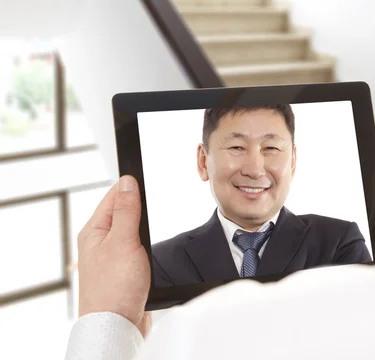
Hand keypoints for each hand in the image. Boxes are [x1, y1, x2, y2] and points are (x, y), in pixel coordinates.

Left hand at [77, 175, 151, 336]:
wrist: (117, 326)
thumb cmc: (114, 289)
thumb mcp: (123, 241)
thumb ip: (127, 211)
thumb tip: (127, 182)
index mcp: (94, 231)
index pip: (113, 197)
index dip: (130, 186)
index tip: (145, 175)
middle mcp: (100, 243)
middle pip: (123, 212)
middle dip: (139, 206)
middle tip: (153, 196)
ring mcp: (112, 257)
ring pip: (131, 231)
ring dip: (143, 227)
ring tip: (153, 219)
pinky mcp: (124, 271)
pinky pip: (136, 249)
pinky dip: (146, 245)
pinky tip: (153, 247)